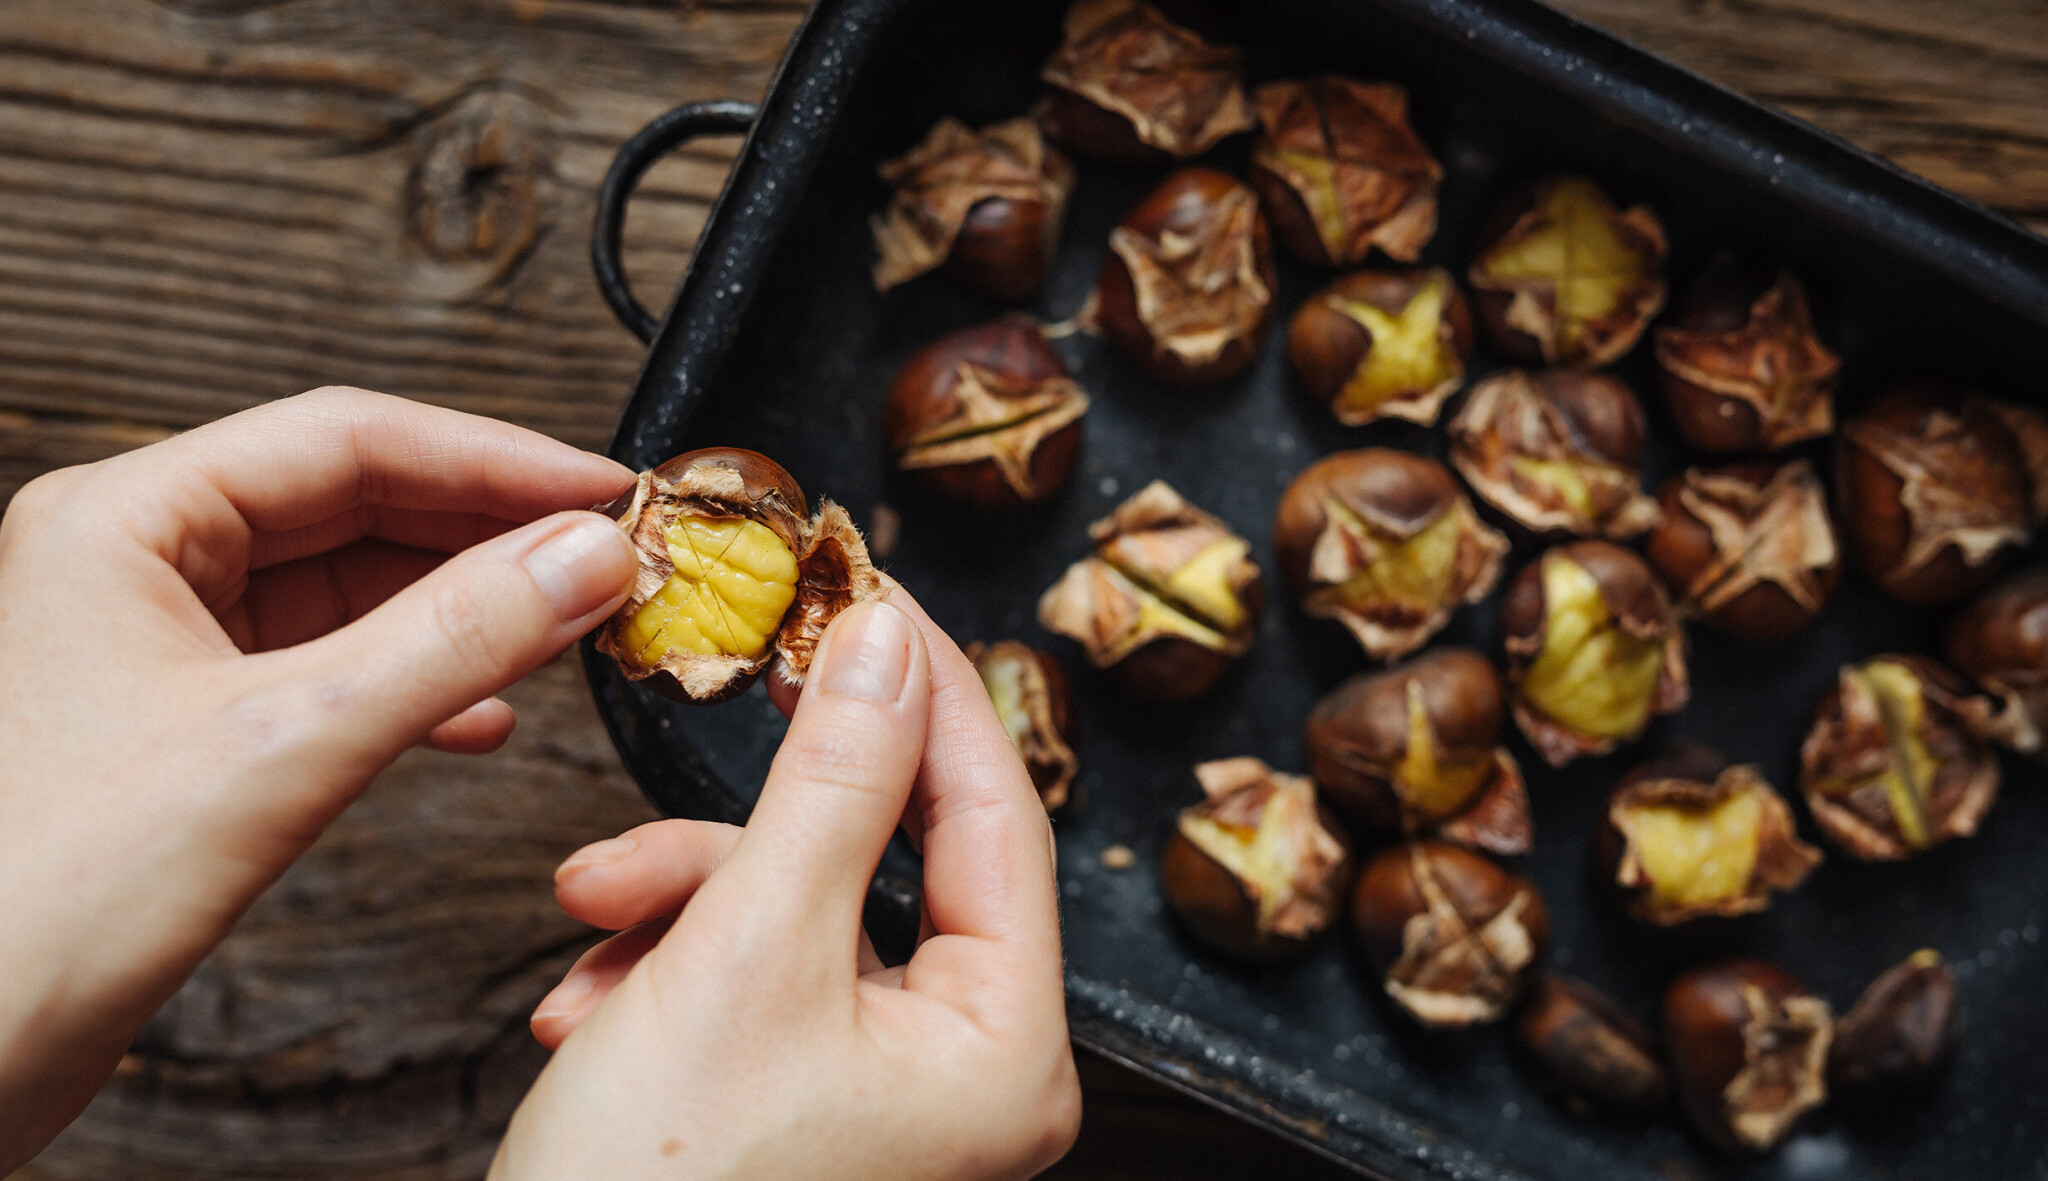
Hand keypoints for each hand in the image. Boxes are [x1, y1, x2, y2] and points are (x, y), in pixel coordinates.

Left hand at [0, 387, 638, 1168]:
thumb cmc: (51, 897)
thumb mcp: (292, 744)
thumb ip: (454, 639)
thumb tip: (582, 560)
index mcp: (123, 519)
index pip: (346, 439)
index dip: (493, 458)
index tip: (602, 490)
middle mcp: (137, 560)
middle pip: (354, 501)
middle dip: (488, 530)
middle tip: (604, 553)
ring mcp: (161, 641)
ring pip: (351, 585)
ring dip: (463, 605)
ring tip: (566, 623)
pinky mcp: (189, 722)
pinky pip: (332, 664)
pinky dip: (418, 681)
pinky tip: (484, 715)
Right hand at [494, 587, 1081, 1179]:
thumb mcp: (746, 952)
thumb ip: (831, 782)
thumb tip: (884, 641)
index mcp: (1005, 1049)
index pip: (998, 814)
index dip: (931, 690)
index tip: (868, 589)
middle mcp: (963, 1075)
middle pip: (885, 860)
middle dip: (760, 814)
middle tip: (733, 690)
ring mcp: (880, 1097)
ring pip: (793, 914)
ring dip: (680, 899)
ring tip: (588, 918)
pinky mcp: (793, 1107)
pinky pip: (744, 983)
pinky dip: (660, 970)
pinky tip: (581, 1009)